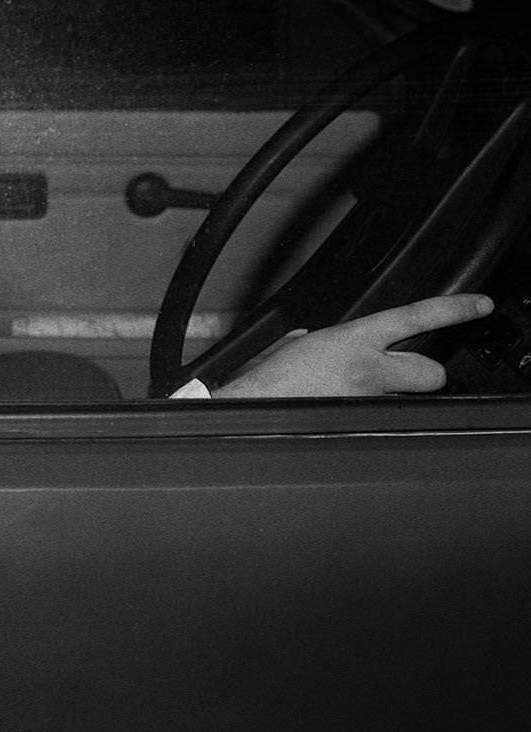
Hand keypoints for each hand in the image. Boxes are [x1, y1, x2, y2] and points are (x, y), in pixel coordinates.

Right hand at [211, 294, 492, 397]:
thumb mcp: (292, 344)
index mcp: (352, 340)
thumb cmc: (266, 380)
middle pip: (433, 372)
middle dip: (425, 371)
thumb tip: (317, 343)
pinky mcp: (362, 426)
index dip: (453, 309)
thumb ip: (317, 341)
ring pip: (408, 400)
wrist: (252, 411)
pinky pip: (379, 418)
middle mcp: (369, 372)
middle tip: (405, 371)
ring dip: (391, 396)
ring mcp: (369, 404)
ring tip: (357, 394)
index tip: (479, 305)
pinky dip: (364, 413)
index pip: (415, 318)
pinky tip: (339, 411)